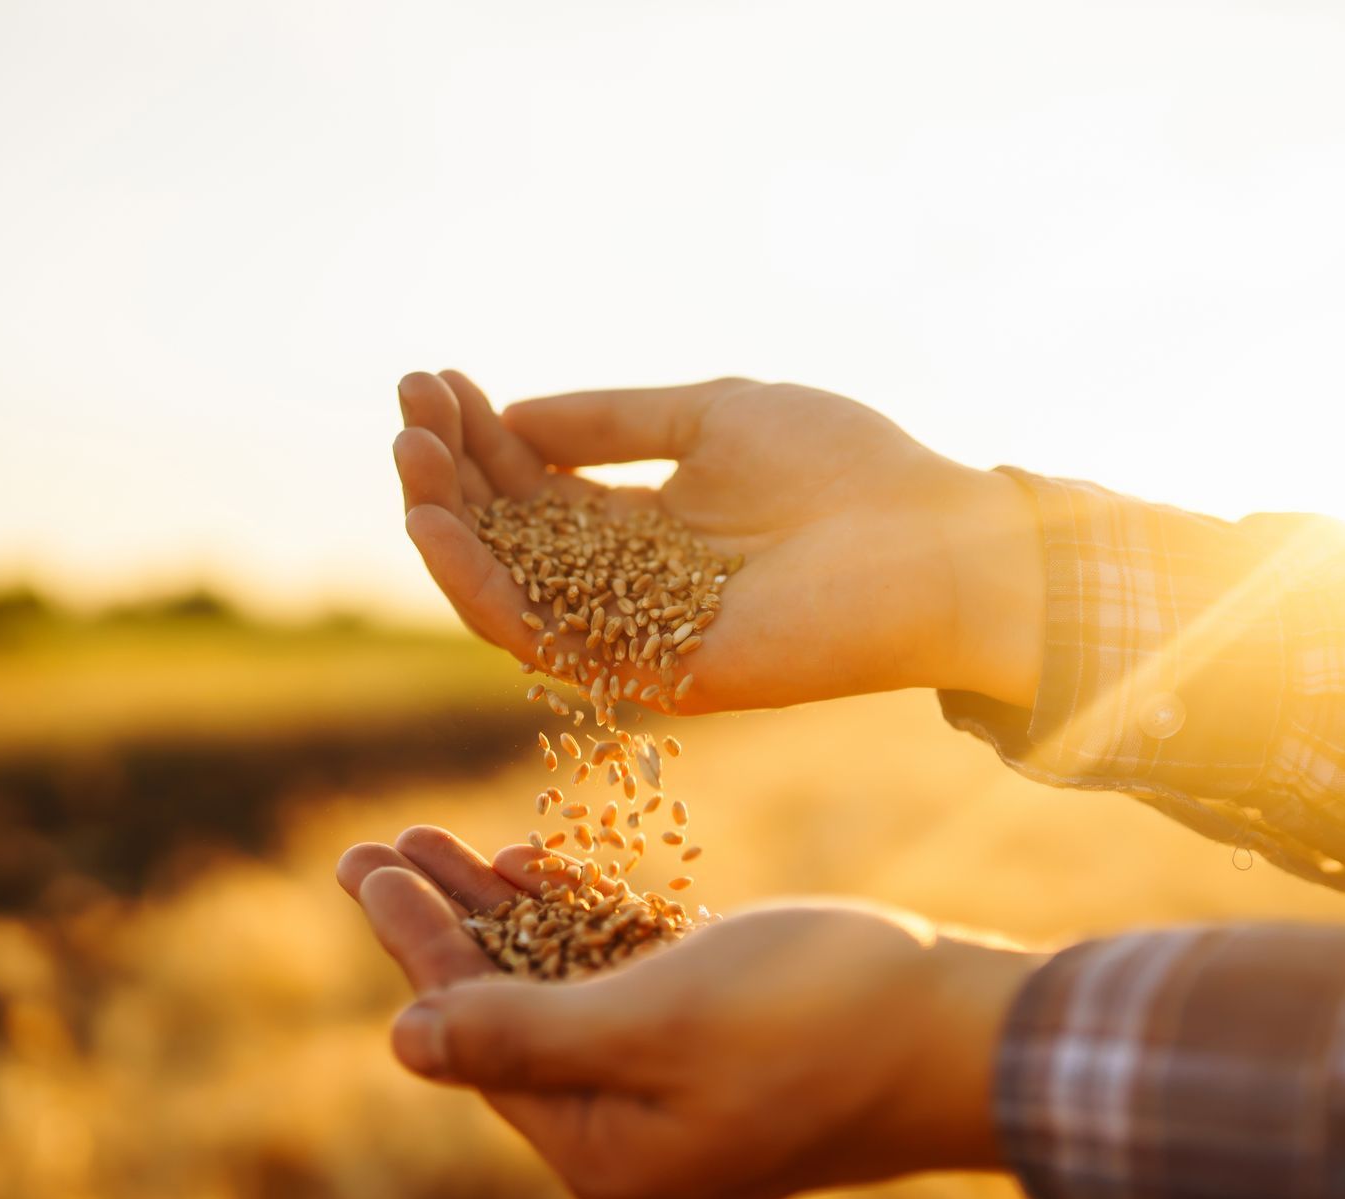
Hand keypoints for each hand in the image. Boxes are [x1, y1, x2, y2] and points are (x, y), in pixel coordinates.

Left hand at [336, 827, 1038, 1198]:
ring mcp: (678, 1089)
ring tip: (443, 839)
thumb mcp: (655, 1021)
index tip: (363, 864)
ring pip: (560, 988)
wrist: (975, 1035)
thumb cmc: (820, 1019)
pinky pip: (626, 981)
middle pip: (505, 1012)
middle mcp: (630, 1134)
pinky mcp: (722, 1044)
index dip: (416, 944)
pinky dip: (585, 924)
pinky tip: (545, 866)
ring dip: (506, 912)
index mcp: (603, 1152)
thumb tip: (401, 1044)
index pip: (474, 1035)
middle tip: (382, 843)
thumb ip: (522, 1034)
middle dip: (446, 923)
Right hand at [393, 372, 1044, 710]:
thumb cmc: (846, 469)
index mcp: (648, 527)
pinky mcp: (646, 675)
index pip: (536, 487)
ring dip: (445, 522)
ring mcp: (633, 635)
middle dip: (450, 468)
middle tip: (408, 404)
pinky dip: (477, 583)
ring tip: (410, 452)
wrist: (935, 542)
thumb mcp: (712, 414)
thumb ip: (613, 419)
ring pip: (505, 588)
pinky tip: (436, 524)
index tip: (435, 378)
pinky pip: (539, 638)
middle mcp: (628, 586)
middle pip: (508, 535)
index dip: (480, 435)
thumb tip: (514, 417)